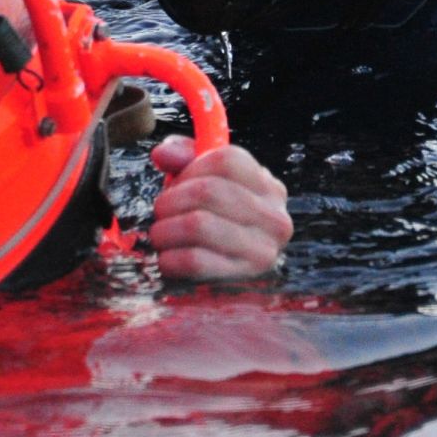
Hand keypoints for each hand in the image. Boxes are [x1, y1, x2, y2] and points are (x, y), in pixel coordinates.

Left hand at [148, 134, 291, 281]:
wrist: (228, 283)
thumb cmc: (215, 223)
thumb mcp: (205, 182)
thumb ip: (185, 158)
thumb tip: (163, 153)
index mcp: (269, 188)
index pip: (227, 160)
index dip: (191, 168)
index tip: (178, 182)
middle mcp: (275, 218)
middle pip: (209, 191)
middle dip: (171, 200)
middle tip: (160, 211)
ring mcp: (263, 251)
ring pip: (198, 225)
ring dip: (166, 230)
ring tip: (161, 235)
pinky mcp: (243, 280)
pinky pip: (195, 261)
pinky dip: (170, 258)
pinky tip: (167, 259)